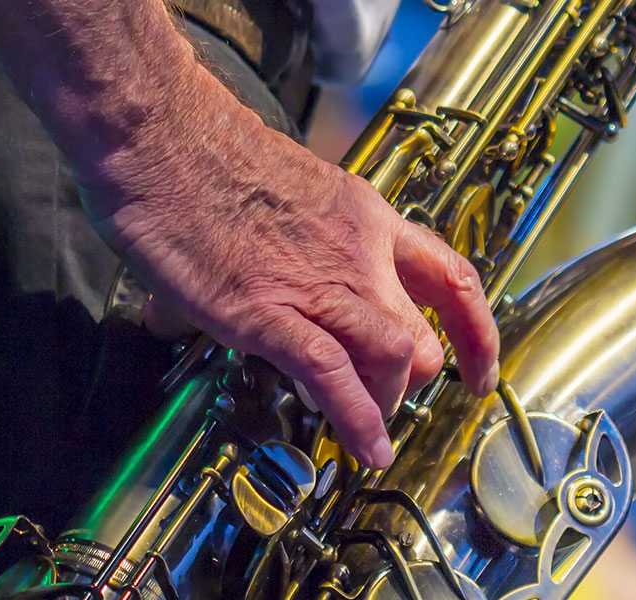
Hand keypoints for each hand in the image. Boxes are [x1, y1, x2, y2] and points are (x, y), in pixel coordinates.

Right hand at [86, 122, 500, 469]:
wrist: (159, 136)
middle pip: (423, 337)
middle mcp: (358, 253)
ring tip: (360, 423)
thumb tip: (254, 285)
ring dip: (382, 403)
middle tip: (380, 399)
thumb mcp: (282, 195)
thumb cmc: (201, 155)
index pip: (452, 279)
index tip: (476, 371)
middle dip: (408, 384)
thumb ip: (290, 244)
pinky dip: (356, 421)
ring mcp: (318, 284)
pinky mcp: (268, 312)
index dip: (475, 335)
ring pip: (394, 360)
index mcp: (366, 218)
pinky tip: (363, 448)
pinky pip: (333, 377)